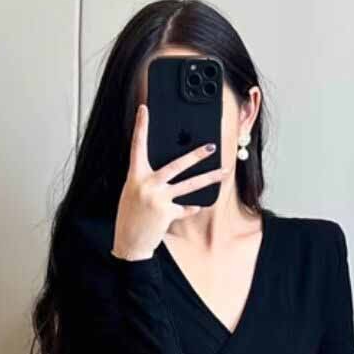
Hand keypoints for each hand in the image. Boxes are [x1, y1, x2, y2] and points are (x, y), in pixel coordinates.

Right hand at [111, 103, 225, 260]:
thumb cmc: (130, 216)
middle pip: (176, 165)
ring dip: (209, 178)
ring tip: (224, 171)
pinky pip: (185, 207)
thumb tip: (169, 171)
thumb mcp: (133, 192)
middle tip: (211, 146)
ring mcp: (159, 199)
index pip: (137, 146)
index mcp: (135, 176)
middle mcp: (147, 185)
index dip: (140, 127)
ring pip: (189, 185)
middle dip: (196, 155)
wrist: (129, 243)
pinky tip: (196, 206)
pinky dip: (191, 207)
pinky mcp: (167, 213)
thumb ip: (148, 179)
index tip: (144, 110)